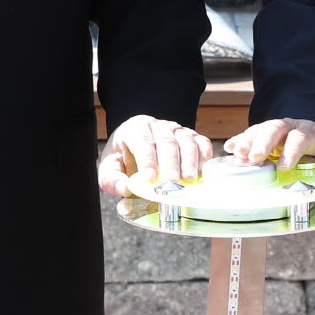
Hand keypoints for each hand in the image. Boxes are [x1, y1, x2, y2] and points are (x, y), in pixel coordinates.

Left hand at [98, 114, 213, 196]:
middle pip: (167, 141)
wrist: (137, 146)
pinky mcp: (192, 137)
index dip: (147, 160)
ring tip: (189, 180)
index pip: (142, 141)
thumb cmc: (124, 158)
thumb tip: (125, 189)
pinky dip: (204, 156)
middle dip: (170, 163)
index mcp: (135, 129)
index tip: (150, 179)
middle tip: (172, 182)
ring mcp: (177, 129)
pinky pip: (201, 142)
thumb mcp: (110, 168)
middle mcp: (158, 125)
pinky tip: (202, 172)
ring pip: (186, 140)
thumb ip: (112, 180)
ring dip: (189, 161)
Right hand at [225, 117, 314, 174]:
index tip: (284, 168)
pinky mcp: (261, 137)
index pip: (301, 137)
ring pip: (259, 129)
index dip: (292, 151)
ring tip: (237, 154)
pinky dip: (238, 141)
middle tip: (254, 158)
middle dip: (263, 142)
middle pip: (275, 128)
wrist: (311, 139)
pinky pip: (247, 136)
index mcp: (310, 132)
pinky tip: (229, 150)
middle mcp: (290, 127)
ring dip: (247, 141)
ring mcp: (274, 131)